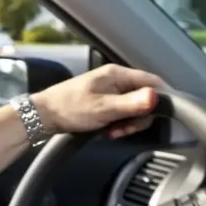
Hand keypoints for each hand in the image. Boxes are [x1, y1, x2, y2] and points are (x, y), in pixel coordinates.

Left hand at [30, 64, 164, 138]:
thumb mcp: (104, 108)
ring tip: (112, 131)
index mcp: (118, 74)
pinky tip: (107, 131)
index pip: (153, 81)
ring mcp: (111, 92)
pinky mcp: (105, 103)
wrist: (44, 116)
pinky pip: (122, 114)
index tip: (161, 116)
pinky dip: (118, 124)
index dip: (162, 98)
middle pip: (145, 98)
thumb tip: (157, 97)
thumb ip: (132, 104)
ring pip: (134, 109)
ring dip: (127, 124)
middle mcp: (117, 80)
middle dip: (139, 117)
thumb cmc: (70, 108)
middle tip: (124, 129)